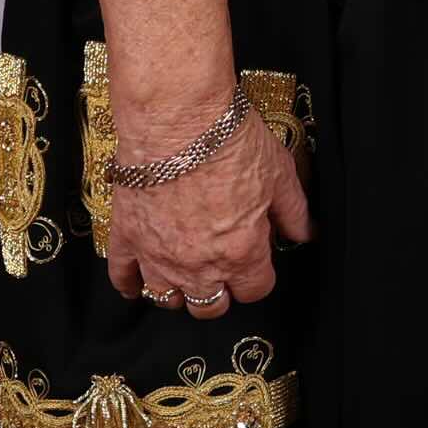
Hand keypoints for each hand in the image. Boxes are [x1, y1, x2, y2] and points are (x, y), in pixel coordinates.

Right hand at [104, 107, 309, 315]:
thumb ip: (294, 213)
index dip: (259, 279)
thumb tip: (305, 234)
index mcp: (241, 252)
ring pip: (167, 299)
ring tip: (186, 276)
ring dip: (178, 292)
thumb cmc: (230, 144)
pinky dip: (130, 285)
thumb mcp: (280, 175)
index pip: (254, 290)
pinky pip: (122, 278)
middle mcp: (198, 265)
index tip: (258, 264)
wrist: (179, 121)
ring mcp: (157, 256)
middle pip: (210, 305)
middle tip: (223, 273)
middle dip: (220, 293)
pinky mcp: (126, 239)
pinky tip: (138, 283)